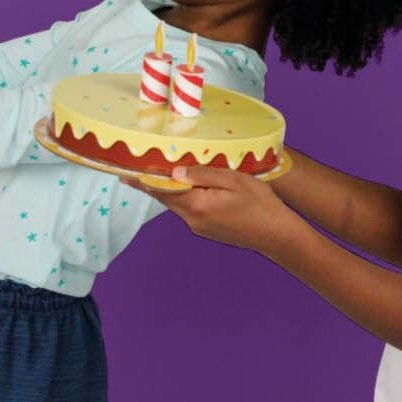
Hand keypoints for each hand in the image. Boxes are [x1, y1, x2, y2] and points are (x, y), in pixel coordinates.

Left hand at [120, 166, 295, 256]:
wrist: (277, 235)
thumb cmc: (260, 204)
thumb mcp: (233, 180)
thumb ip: (203, 174)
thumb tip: (174, 170)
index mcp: (196, 205)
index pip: (161, 190)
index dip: (142, 179)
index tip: (124, 172)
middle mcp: (192, 219)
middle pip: (165, 197)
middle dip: (152, 182)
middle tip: (137, 166)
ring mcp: (199, 227)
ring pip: (177, 203)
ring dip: (169, 189)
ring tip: (161, 171)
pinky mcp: (206, 229)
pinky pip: (188, 209)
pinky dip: (183, 196)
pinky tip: (187, 185)